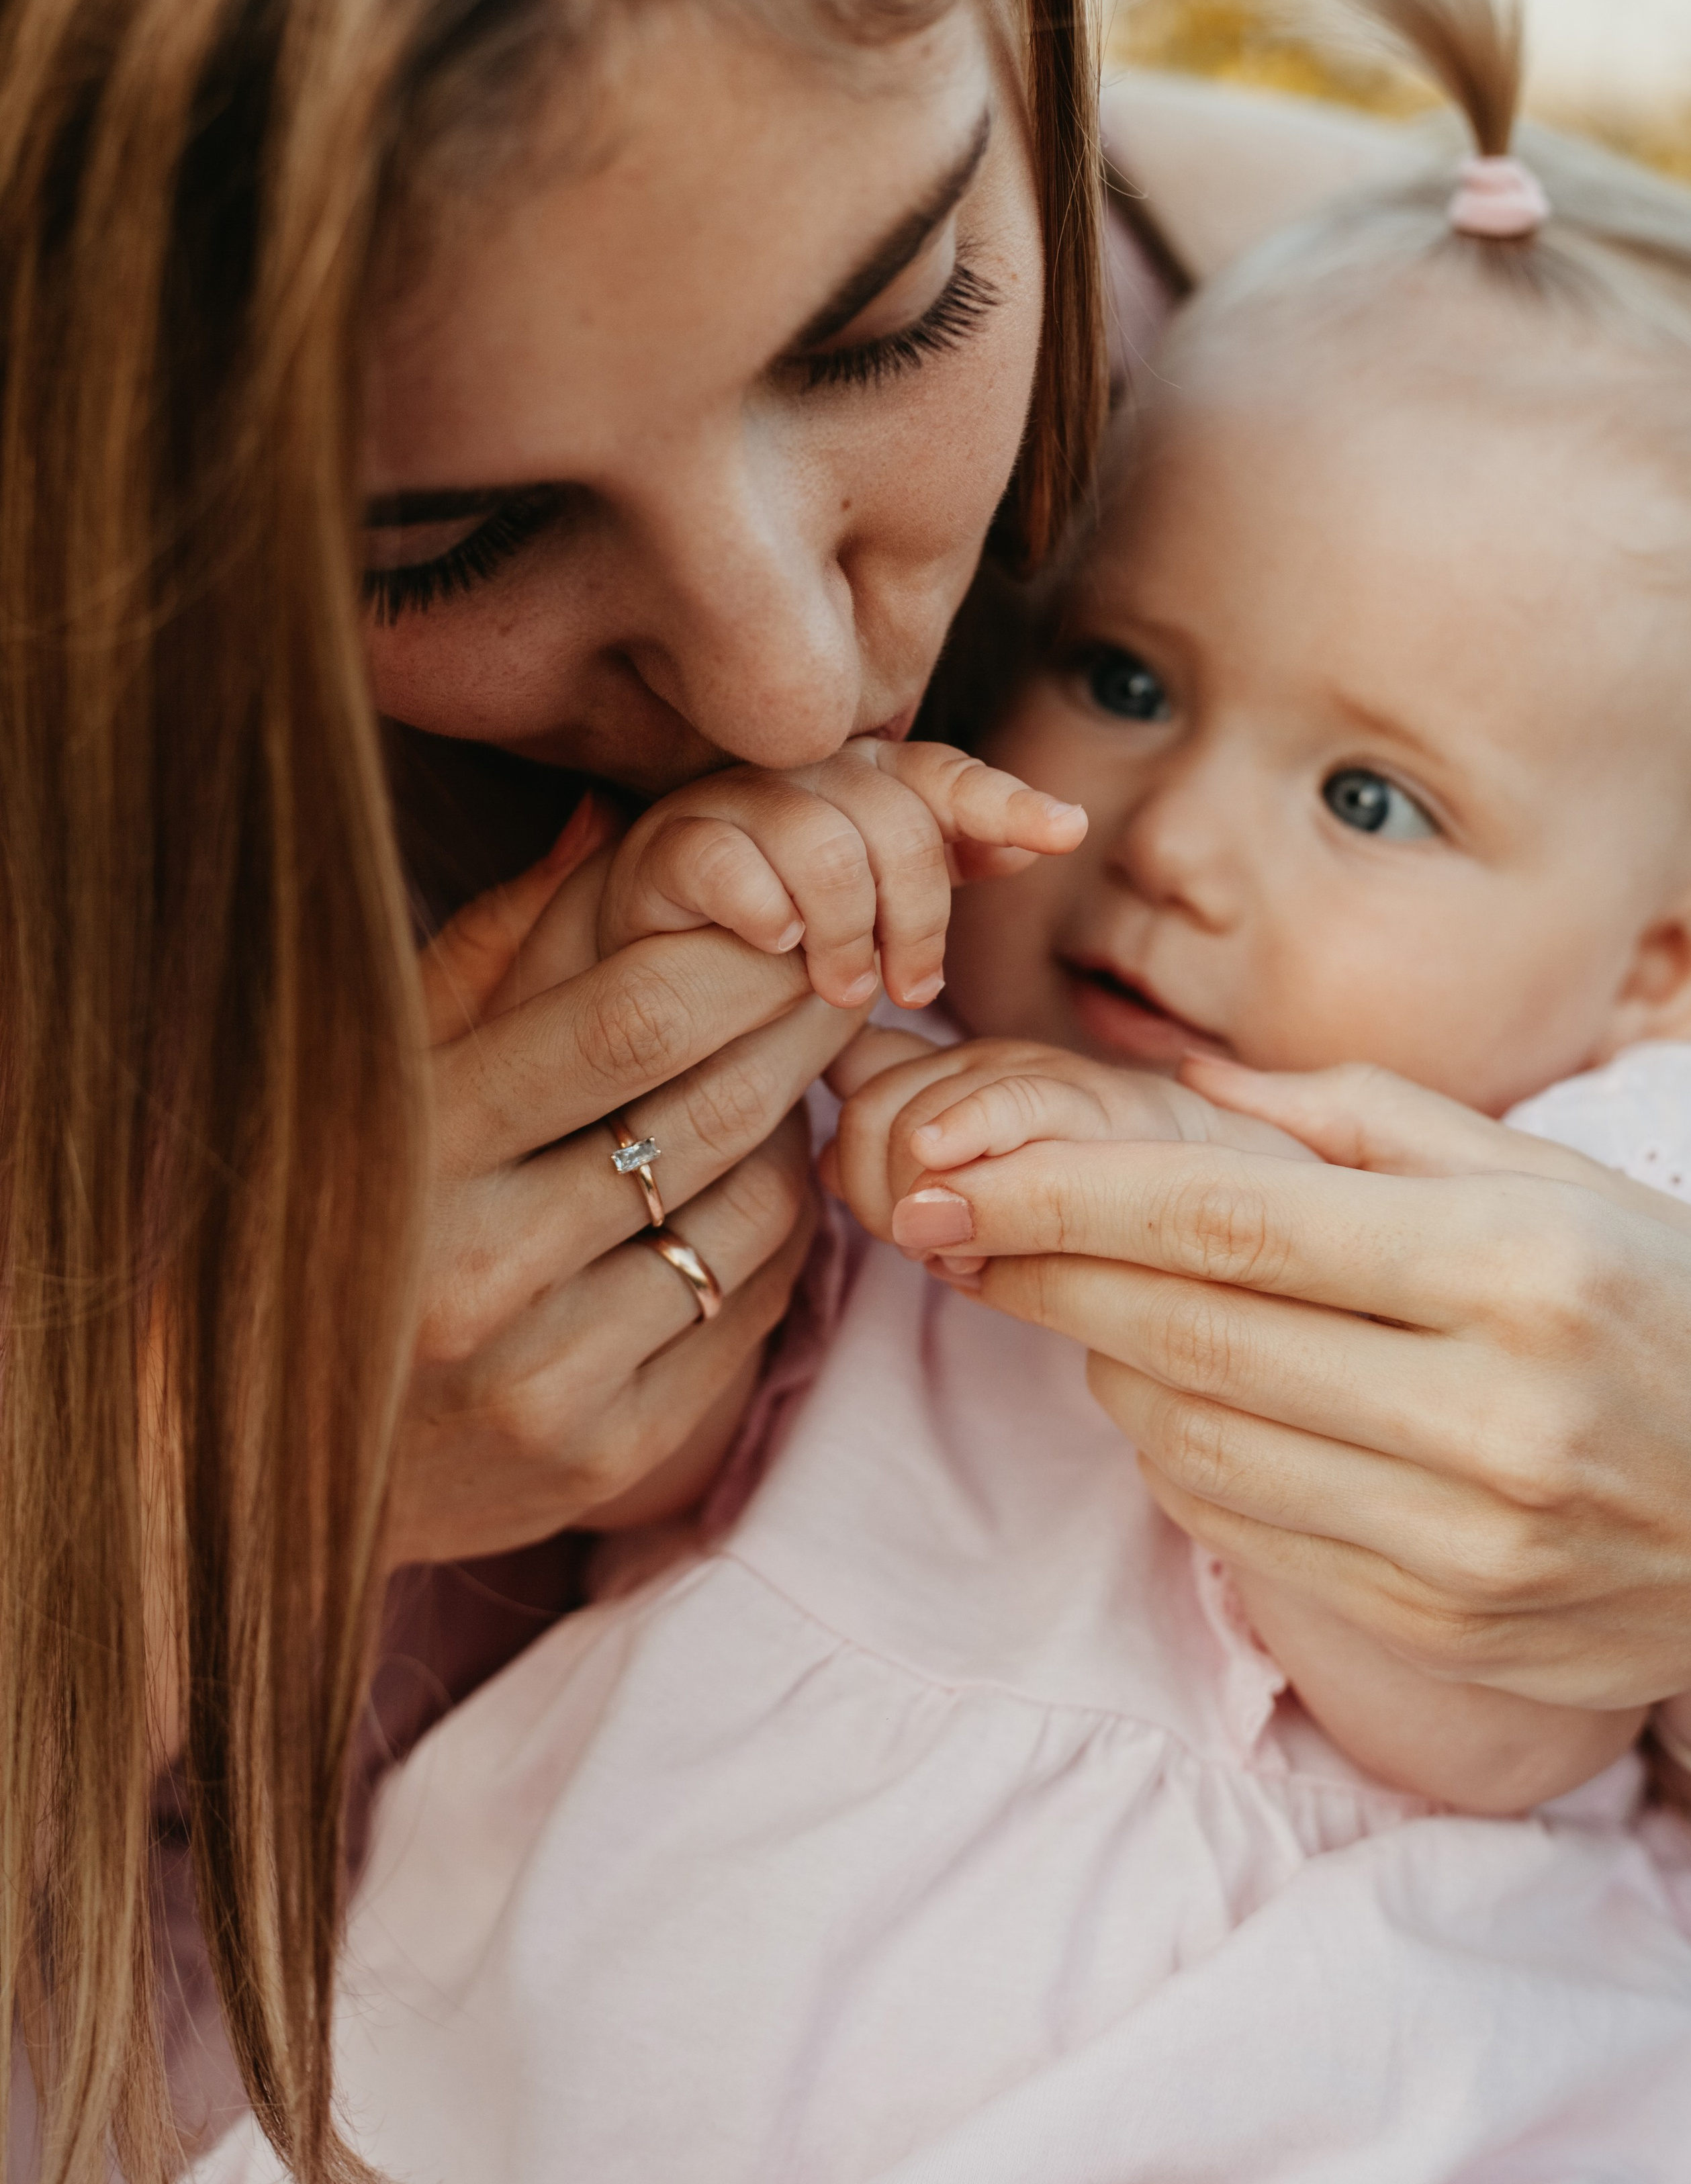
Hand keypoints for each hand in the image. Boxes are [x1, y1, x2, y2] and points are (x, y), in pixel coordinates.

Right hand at [388, 795, 863, 1565]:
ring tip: (785, 1075)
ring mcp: (544, 1377)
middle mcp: (476, 1272)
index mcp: (413, 1153)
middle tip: (844, 967)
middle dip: (799, 1021)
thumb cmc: (341, 1220)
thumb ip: (491, 948)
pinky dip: (775, 1232)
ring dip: (790, 1130)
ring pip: (750, 1210)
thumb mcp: (379, 1075)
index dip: (736, 956)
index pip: (625, 1021)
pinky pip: (750, 1309)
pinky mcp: (605, 1458)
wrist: (262, 1457)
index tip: (789, 918)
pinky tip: (752, 1183)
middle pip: (709, 1109)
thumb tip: (602, 816)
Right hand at [596, 739, 1084, 1013]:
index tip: (1065, 831)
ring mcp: (729, 801)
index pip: (944, 776)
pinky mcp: (666, 845)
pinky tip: (777, 950)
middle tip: (910, 991)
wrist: (659, 972)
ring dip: (847, 933)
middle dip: (919, 917)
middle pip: (895, 820)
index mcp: (861, 781)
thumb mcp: (881, 914)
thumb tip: (1055, 827)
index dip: (1005, 802)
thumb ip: (954, 868)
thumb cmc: (784, 947)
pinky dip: (767, 917)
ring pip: (823, 844)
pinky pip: (733, 864)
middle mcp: (800, 775)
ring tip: (841, 991)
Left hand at [863, 1055, 1690, 1711]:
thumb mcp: (1555, 1176)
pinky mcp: (1444, 1627)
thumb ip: (1368, 1119)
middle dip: (1041, 1271)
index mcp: (1514, 1264)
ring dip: (1104, 1361)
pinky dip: (1177, 1455)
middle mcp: (1488, 1410)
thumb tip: (1192, 1082)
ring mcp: (1465, 1541)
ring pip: (1196, 1442)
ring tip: (1083, 1298)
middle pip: (1188, 1333)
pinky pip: (1245, 1532)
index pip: (1228, 1222)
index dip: (1063, 1198)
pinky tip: (1174, 1395)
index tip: (950, 1179)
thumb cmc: (1674, 1307)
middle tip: (950, 1225)